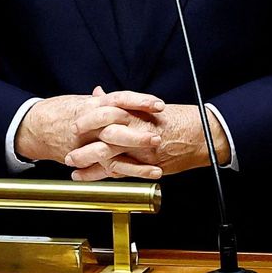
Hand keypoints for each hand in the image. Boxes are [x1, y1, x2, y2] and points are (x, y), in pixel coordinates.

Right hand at [15, 87, 165, 177]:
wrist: (34, 127)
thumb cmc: (60, 112)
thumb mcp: (83, 102)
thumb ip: (104, 100)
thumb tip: (123, 97)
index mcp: (92, 105)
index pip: (119, 100)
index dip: (140, 101)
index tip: (159, 105)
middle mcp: (90, 124)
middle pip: (115, 127)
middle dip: (137, 134)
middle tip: (157, 136)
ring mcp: (86, 143)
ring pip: (112, 151)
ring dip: (135, 160)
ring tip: (155, 164)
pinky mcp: (84, 159)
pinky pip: (106, 168)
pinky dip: (126, 173)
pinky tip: (144, 175)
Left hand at [66, 98, 230, 181]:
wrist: (203, 134)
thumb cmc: (177, 118)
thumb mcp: (147, 105)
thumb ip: (121, 103)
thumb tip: (100, 94)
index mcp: (136, 113)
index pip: (106, 115)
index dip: (88, 121)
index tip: (74, 124)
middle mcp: (137, 131)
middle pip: (104, 138)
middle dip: (84, 146)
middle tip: (69, 151)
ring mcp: (142, 150)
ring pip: (110, 157)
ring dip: (90, 164)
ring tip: (74, 167)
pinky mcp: (149, 165)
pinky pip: (123, 172)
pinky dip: (105, 175)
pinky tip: (92, 178)